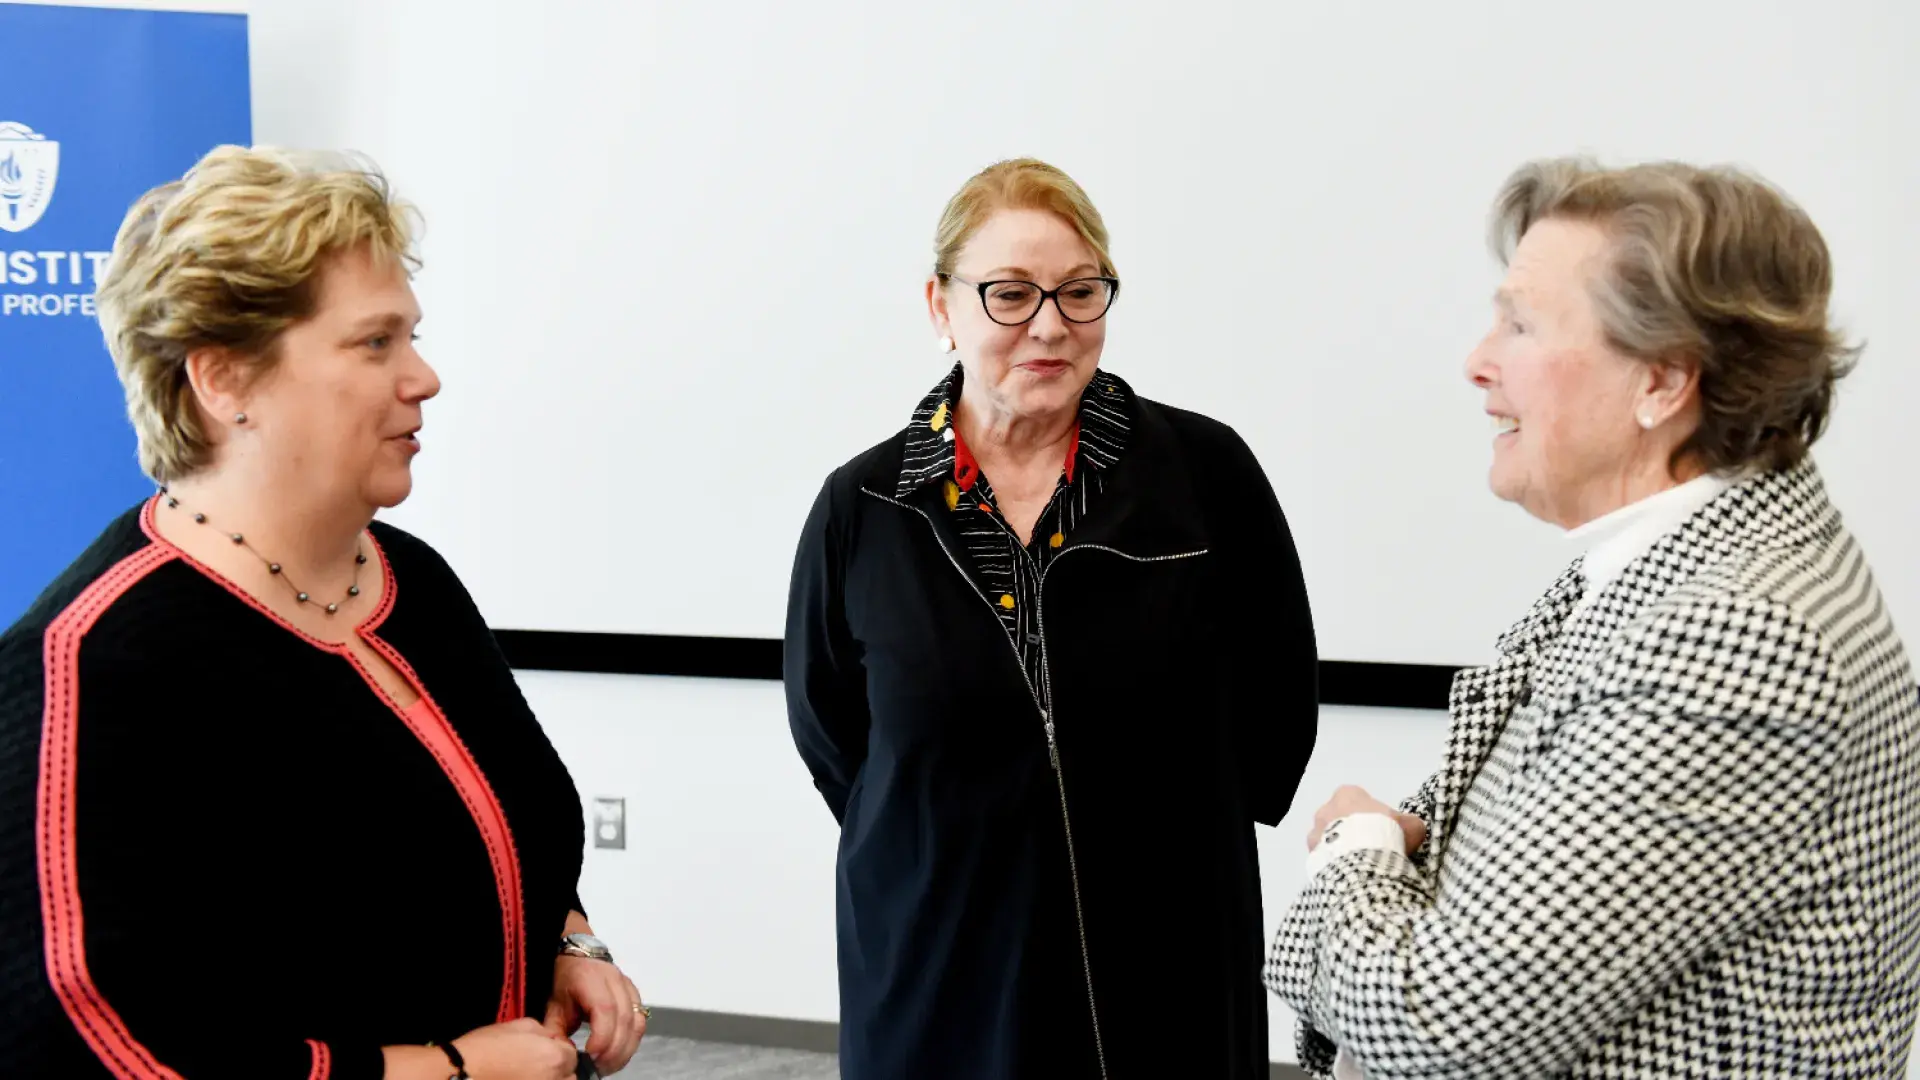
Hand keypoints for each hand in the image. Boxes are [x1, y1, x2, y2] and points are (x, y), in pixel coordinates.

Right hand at [449, 1018, 577, 1079]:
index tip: (550, 1048)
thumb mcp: (520, 1025)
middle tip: (540, 1063)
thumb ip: (545, 1032)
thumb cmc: (486, 1048)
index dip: (561, 1049)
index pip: (573, 1055)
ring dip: (552, 1079)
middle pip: (570, 1076)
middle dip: (560, 1069)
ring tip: (531, 1073)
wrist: (461, 1071)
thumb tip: (554, 1038)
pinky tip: (523, 1079)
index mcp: (554, 1057)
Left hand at [544, 955, 646, 1073]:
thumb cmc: (566, 979)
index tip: (590, 1056)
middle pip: (624, 1019)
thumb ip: (556, 1031)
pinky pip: (641, 1021)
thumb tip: (564, 1055)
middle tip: (599, 1068)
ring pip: (637, 1022)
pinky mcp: (635, 995)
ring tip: (609, 1065)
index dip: (602, 1036)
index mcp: (590, 979)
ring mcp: (628, 987)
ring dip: (626, 1049)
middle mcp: (614, 980)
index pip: (605, 1009)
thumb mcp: (554, 1005)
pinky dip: (632, 1041)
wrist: (579, 956)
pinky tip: (619, 1053)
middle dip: (614, 1049)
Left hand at [1308, 784, 1427, 855]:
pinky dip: (1336, 866)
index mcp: (1347, 794)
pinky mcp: (1311, 856)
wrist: (1362, 861)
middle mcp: (1325, 809)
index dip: (1374, 817)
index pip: (1359, 801)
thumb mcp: (1411, 826)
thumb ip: (1410, 824)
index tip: (1385, 832)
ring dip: (1342, 849)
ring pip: (1330, 840)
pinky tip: (1351, 875)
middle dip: (1354, 833)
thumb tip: (1412, 828)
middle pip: (1341, 820)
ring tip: (1361, 866)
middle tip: (1372, 850)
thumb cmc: (1385, 834)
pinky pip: (1325, 860)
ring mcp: (1314, 833)